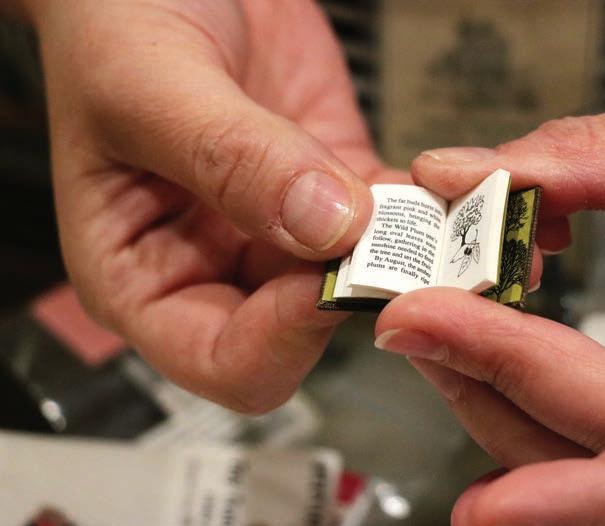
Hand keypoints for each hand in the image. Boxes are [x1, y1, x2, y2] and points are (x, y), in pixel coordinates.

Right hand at [27, 0, 406, 411]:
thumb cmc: (112, 28)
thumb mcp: (147, 85)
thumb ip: (229, 157)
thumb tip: (327, 227)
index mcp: (145, 280)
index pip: (226, 362)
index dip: (284, 337)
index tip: (329, 273)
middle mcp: (218, 269)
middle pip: (306, 330)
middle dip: (358, 294)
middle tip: (408, 251)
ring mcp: (282, 234)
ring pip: (361, 280)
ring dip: (408, 253)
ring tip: (438, 212)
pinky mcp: (335, 192)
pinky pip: (393, 222)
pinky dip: (423, 210)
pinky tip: (440, 182)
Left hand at [376, 47, 604, 525]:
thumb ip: (591, 162)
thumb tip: (457, 175)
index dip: (587, 494)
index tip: (486, 509)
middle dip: (503, 386)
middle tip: (415, 326)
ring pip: (599, 431)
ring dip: (501, 383)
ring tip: (431, 325)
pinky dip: (536, 364)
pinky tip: (483, 335)